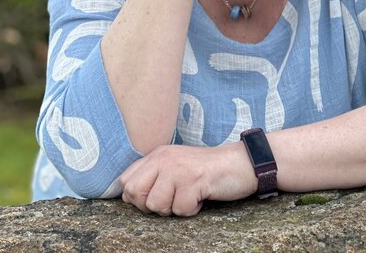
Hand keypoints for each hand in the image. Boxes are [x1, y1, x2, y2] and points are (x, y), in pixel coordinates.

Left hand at [119, 142, 256, 216]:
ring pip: (156, 204)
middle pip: (135, 193)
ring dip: (174, 208)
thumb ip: (152, 176)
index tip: (155, 198)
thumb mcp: (175, 167)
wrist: (240, 163)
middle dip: (151, 205)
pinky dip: (191, 210)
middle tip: (172, 200)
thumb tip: (127, 196)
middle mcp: (164, 158)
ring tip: (189, 196)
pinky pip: (180, 209)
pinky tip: (201, 197)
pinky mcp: (193, 179)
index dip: (136, 197)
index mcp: (157, 155)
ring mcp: (178, 168)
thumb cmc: (206, 171)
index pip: (126, 180)